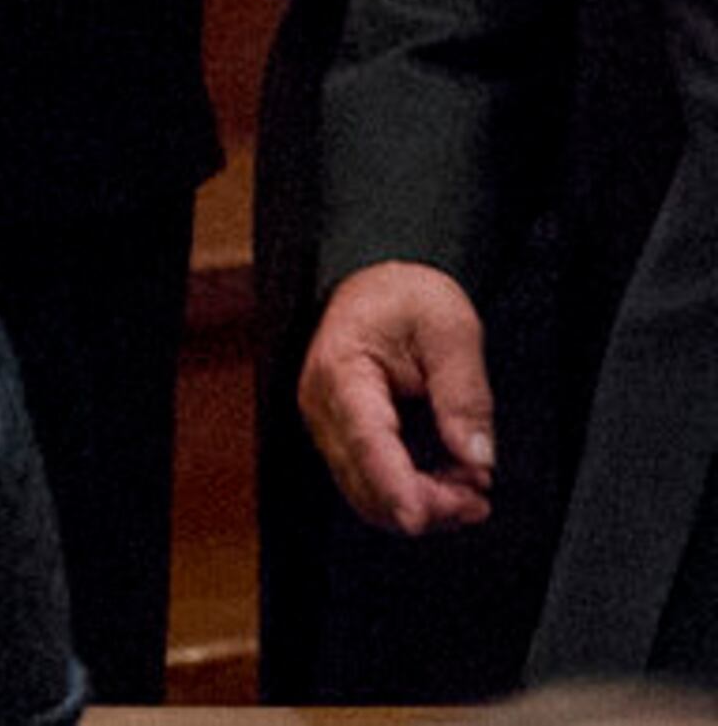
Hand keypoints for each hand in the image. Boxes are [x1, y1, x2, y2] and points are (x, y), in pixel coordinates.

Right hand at [300, 260, 495, 534]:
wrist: (377, 286)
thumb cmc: (406, 298)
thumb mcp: (451, 330)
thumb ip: (465, 393)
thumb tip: (476, 458)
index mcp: (342, 371)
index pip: (365, 439)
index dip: (392, 484)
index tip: (420, 517)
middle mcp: (323, 406)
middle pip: (365, 481)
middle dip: (426, 503)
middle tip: (480, 495)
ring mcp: (328, 427)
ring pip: (368, 494)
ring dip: (423, 504)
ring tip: (471, 487)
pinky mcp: (343, 439)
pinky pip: (372, 484)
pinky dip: (413, 495)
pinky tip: (449, 484)